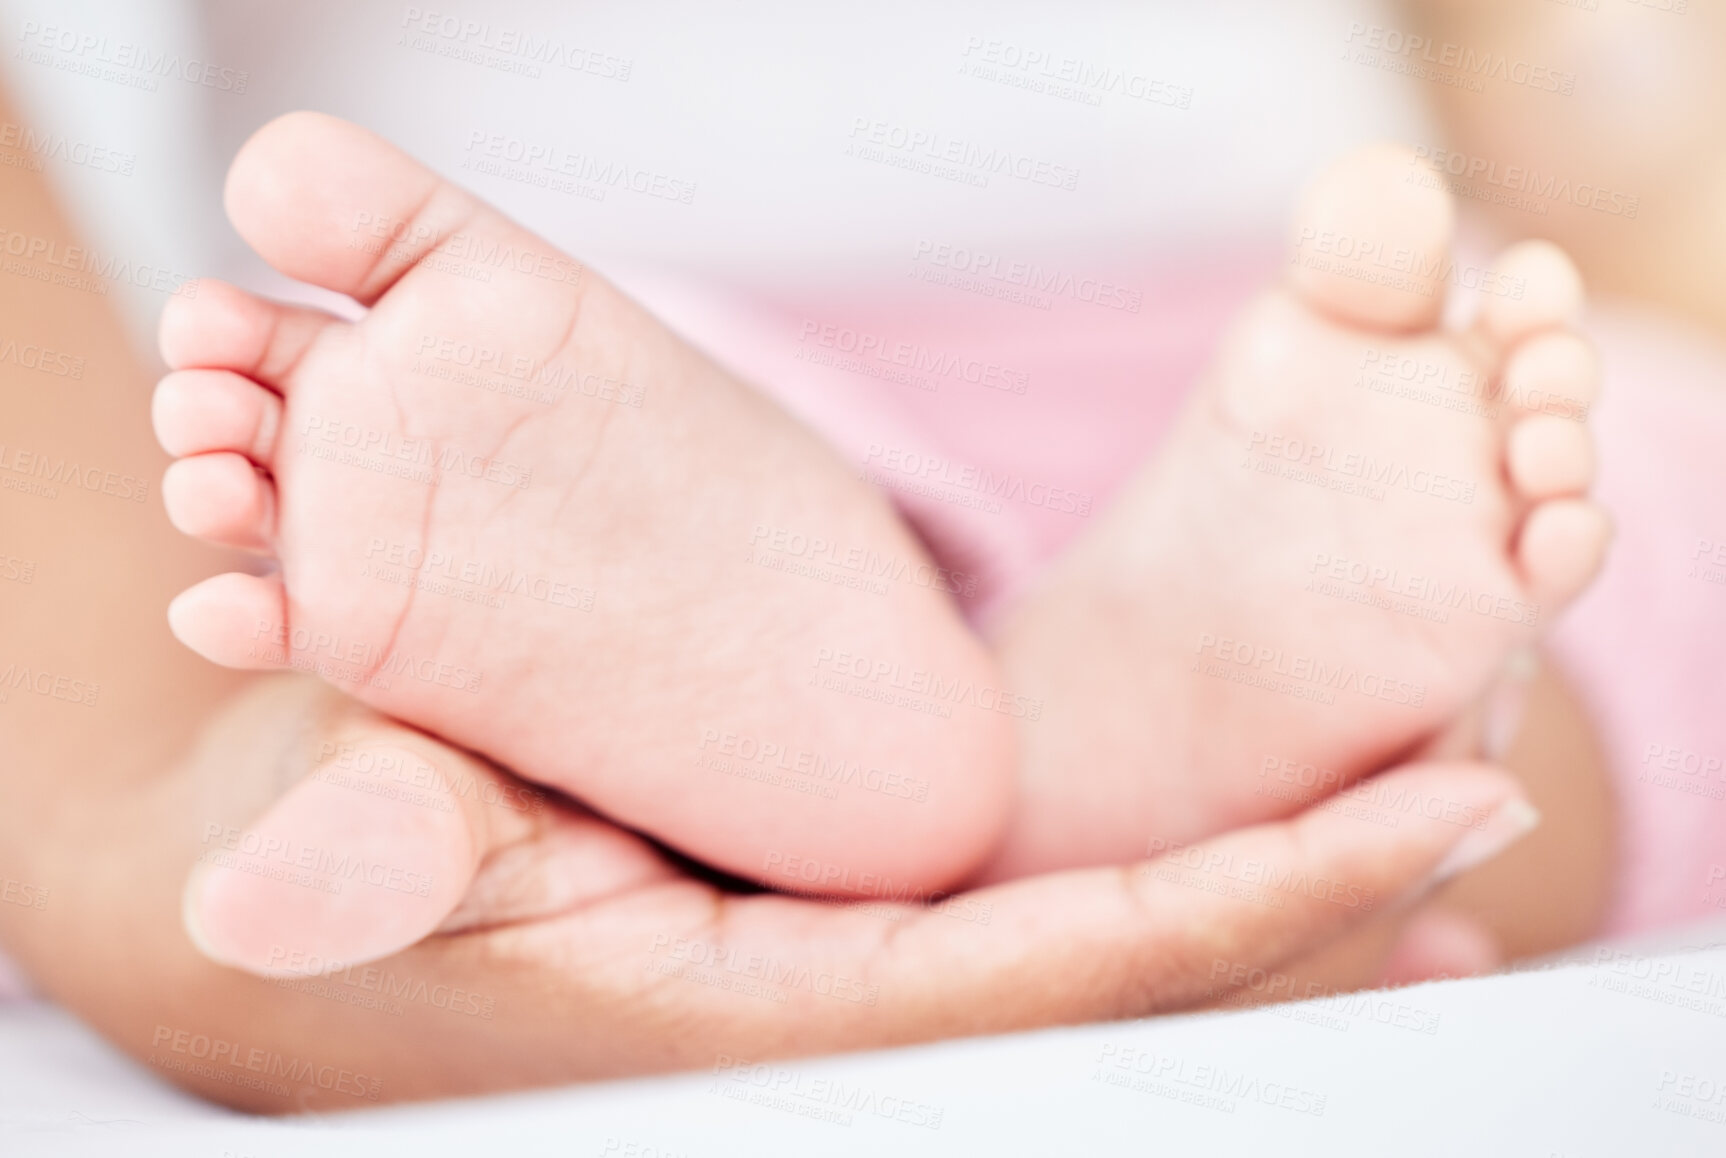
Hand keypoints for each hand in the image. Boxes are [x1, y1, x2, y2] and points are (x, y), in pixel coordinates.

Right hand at [81, 677, 1537, 1109]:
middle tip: (1474, 816)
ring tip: (1437, 866)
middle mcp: (823, 1021)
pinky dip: (1178, 908)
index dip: (1243, 905)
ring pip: (1099, 971)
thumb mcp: (352, 817)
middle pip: (1121, 988)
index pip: (1046, 972)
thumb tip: (266, 900)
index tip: (1417, 823)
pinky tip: (1286, 880)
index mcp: (748, 1007)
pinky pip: (1039, 934)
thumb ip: (366, 858)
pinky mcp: (831, 938)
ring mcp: (837, 986)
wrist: (315, 866)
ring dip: (1270, 925)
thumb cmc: (342, 820)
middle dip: (1305, 919)